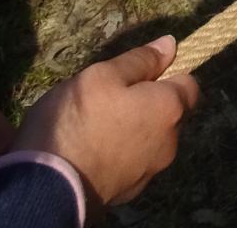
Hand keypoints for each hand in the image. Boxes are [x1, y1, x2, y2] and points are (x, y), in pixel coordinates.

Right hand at [14, 35, 199, 212]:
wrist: (47, 186)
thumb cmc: (77, 121)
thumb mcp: (102, 76)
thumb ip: (140, 60)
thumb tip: (170, 45)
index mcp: (169, 108)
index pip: (189, 84)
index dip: (167, 75)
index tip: (138, 75)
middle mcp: (170, 142)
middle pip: (169, 114)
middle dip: (148, 104)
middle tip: (109, 99)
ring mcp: (151, 171)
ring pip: (150, 140)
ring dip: (133, 130)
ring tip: (96, 126)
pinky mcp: (130, 191)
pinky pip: (132, 163)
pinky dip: (119, 154)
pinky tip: (92, 151)